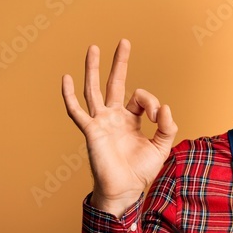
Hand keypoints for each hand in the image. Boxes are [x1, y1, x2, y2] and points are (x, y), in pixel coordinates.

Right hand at [61, 39, 177, 216]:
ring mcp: (101, 122)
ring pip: (94, 90)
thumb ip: (167, 127)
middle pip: (115, 83)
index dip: (152, 102)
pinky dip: (69, 95)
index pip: (141, 98)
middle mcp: (114, 117)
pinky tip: (65, 77)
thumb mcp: (161, 147)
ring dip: (94, 69)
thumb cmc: (140, 171)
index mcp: (131, 120)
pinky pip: (76, 111)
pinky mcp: (91, 131)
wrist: (125, 191)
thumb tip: (165, 107)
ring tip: (94, 48)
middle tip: (124, 42)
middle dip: (120, 63)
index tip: (159, 116)